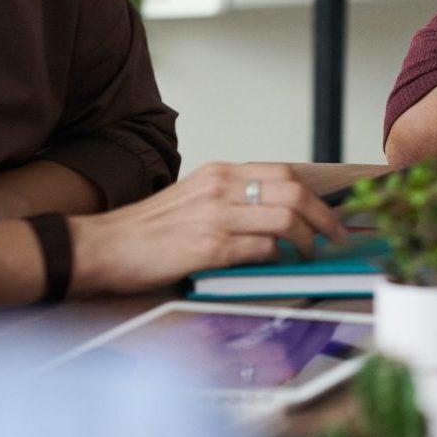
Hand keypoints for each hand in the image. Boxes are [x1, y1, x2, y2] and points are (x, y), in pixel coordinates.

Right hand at [69, 162, 345, 296]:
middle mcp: (222, 187)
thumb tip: (276, 214)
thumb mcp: (194, 196)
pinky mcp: (209, 247)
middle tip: (334, 236)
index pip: (284, 173)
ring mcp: (216, 216)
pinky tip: (276, 263)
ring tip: (310, 252)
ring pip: (286, 219)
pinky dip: (277, 256)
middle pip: (295, 193)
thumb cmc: (146, 229)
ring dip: (307, 239)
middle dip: (324, 218)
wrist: (102, 246)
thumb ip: (232, 199)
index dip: (315, 195)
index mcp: (220, 173)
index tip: (328, 213)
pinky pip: (261, 248)